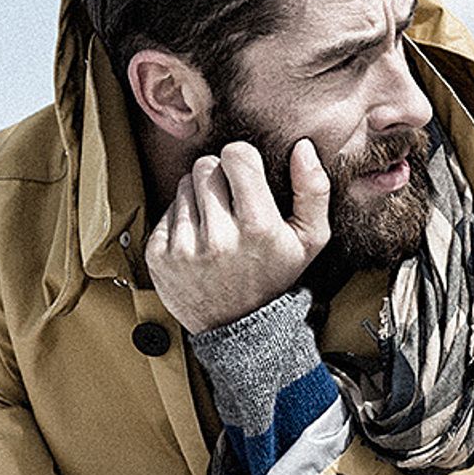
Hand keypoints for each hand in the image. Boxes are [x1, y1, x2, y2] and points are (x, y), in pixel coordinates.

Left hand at [145, 137, 334, 331]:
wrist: (238, 328)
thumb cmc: (275, 276)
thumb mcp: (310, 240)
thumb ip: (313, 190)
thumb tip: (303, 147)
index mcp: (257, 227)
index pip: (237, 155)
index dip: (242, 159)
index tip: (246, 175)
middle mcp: (218, 238)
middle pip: (205, 166)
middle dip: (219, 176)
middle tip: (230, 203)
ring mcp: (184, 248)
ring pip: (183, 185)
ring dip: (199, 197)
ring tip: (216, 224)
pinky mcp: (159, 256)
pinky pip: (167, 211)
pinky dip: (181, 220)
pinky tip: (198, 240)